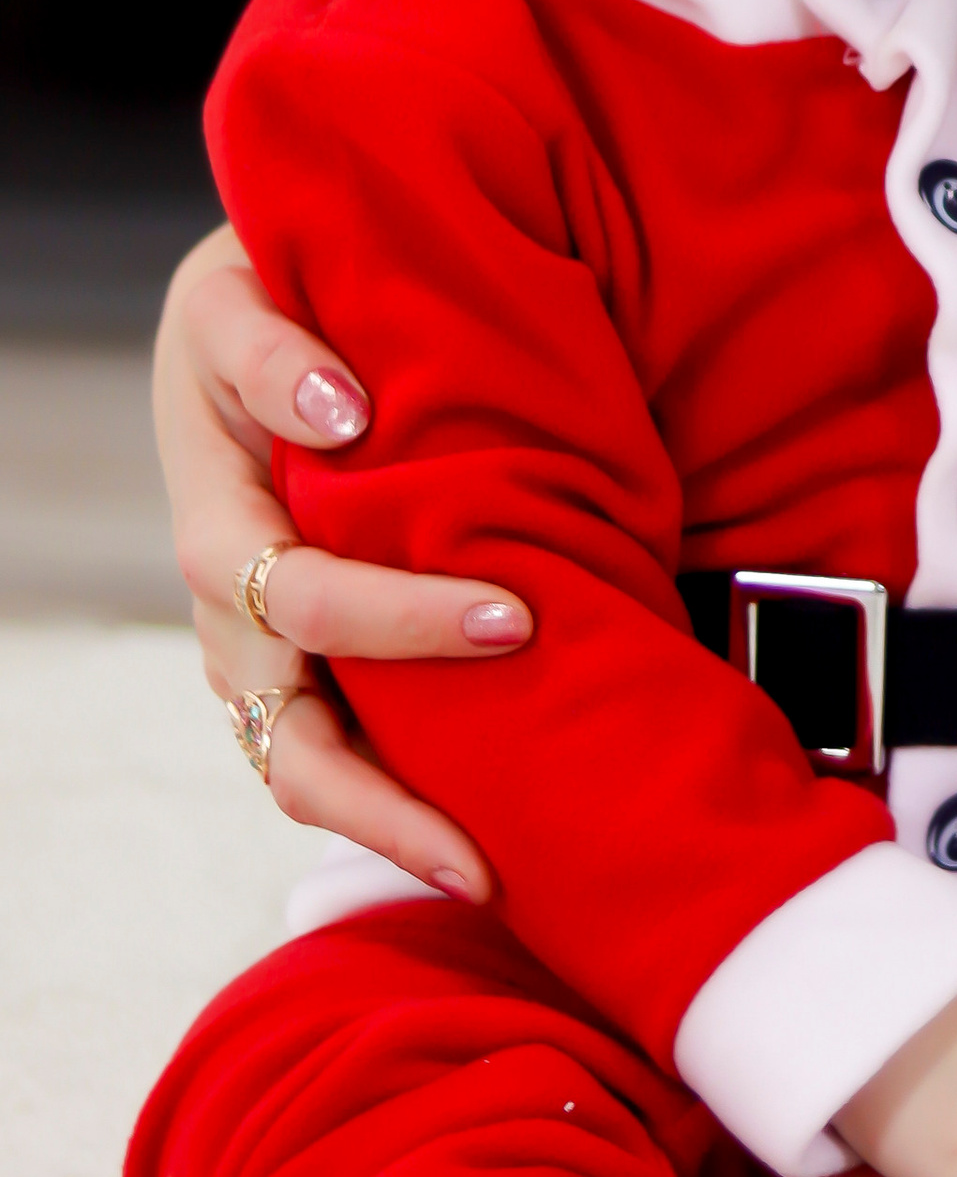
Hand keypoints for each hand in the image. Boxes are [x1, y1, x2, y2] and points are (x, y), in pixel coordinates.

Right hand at [156, 224, 531, 897]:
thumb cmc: (258, 301)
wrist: (259, 314)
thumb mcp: (233, 297)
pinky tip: (489, 832)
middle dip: (390, 807)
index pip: (307, 606)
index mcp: (220, 528)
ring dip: (396, 834)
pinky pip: (345, 754)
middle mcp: (237, 617)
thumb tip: (342, 414)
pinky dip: (406, 799)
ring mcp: (268, 656)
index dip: (405, 624)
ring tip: (494, 880)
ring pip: (312, 778)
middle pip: (296, 750)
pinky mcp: (310, 666)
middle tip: (492, 848)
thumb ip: (272, 351)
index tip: (516, 617)